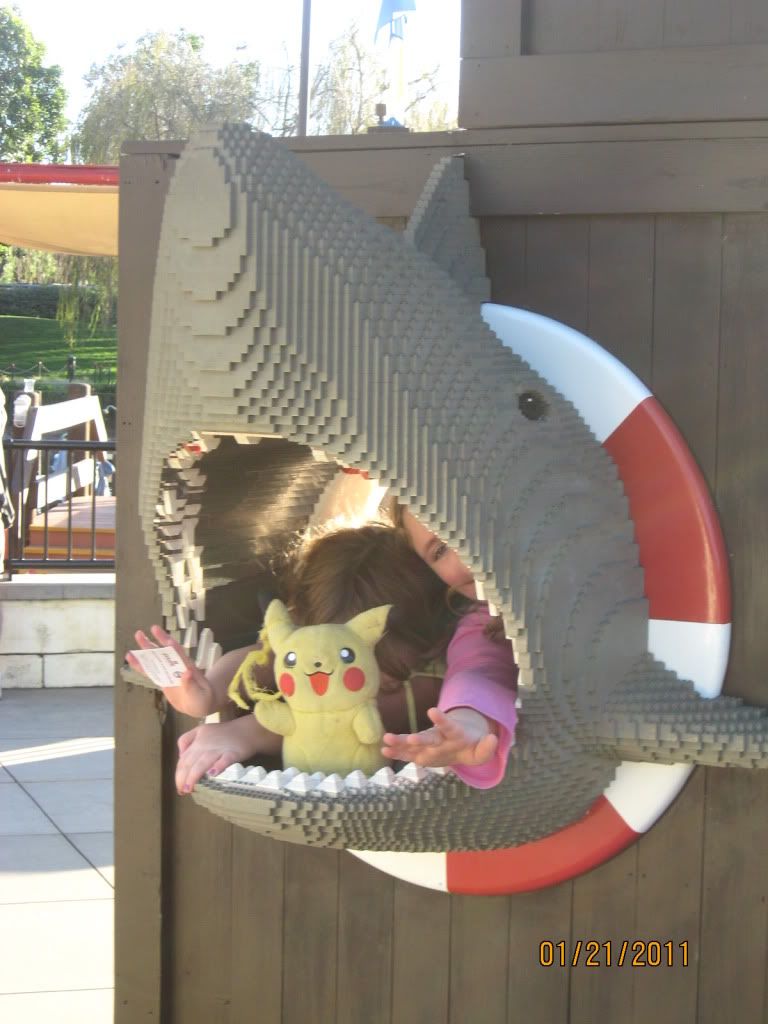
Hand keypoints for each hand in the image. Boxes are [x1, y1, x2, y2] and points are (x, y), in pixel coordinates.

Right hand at [127, 625, 215, 717]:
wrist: (199, 705)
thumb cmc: (203, 698)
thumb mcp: (200, 693)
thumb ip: (192, 684)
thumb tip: (187, 672)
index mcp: (187, 668)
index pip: (179, 654)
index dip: (173, 647)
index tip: (167, 640)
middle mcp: (176, 667)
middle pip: (165, 651)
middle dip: (156, 640)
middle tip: (143, 631)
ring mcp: (168, 673)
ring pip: (156, 659)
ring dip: (146, 648)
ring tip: (137, 635)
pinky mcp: (162, 680)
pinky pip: (150, 671)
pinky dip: (140, 665)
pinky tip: (131, 659)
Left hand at [175, 716, 267, 794]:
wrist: (247, 730)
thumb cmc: (223, 733)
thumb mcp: (201, 730)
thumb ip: (187, 740)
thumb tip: (180, 756)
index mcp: (197, 740)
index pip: (183, 759)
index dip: (178, 774)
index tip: (178, 786)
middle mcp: (205, 744)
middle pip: (190, 763)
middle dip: (183, 778)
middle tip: (182, 791)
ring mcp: (219, 748)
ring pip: (202, 763)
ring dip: (194, 776)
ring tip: (190, 788)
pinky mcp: (233, 753)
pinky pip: (224, 760)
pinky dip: (218, 766)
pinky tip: (212, 774)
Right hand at [381, 707, 497, 768]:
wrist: (459, 742)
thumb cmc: (470, 747)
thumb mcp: (481, 751)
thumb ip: (487, 748)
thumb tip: (492, 739)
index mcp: (455, 735)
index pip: (449, 726)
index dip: (442, 719)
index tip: (432, 710)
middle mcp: (438, 737)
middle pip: (428, 737)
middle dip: (419, 738)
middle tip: (410, 738)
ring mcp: (428, 743)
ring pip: (413, 743)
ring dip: (401, 741)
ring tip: (387, 739)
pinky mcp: (420, 752)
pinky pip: (408, 752)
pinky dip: (397, 752)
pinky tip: (384, 751)